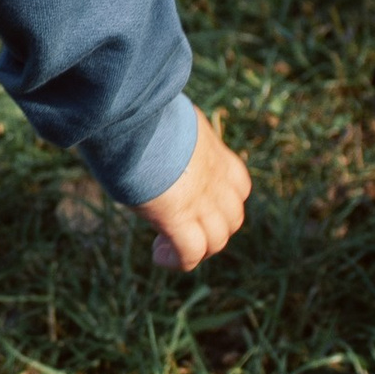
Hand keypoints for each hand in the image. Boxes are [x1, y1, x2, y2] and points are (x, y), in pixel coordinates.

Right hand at [136, 111, 250, 272]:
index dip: (223, 201)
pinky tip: (160, 256)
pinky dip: (178, 260)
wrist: (135, 116)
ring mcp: (201, 201)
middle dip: (213, 230)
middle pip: (233, 219)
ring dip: (197, 250)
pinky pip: (189, 253)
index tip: (197, 203)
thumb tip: (158, 128)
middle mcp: (216, 180)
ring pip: (216, 241)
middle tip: (183, 229)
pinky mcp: (178, 218)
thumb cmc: (143, 113)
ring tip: (166, 248)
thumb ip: (176, 134)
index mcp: (216, 154)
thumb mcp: (171, 119)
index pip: (239, 186)